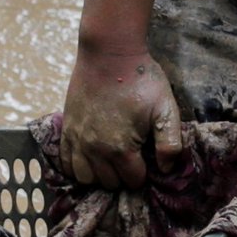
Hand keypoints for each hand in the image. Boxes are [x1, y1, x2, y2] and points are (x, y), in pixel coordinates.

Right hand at [58, 48, 184, 190]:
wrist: (109, 53)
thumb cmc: (142, 80)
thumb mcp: (166, 109)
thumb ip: (170, 143)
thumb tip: (166, 170)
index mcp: (121, 148)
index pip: (133, 181)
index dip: (143, 173)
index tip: (147, 159)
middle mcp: (95, 150)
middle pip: (108, 182)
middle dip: (122, 175)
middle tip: (132, 158)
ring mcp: (77, 140)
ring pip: (85, 178)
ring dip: (99, 174)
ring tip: (111, 160)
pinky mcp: (67, 130)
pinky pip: (66, 163)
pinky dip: (77, 166)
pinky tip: (90, 158)